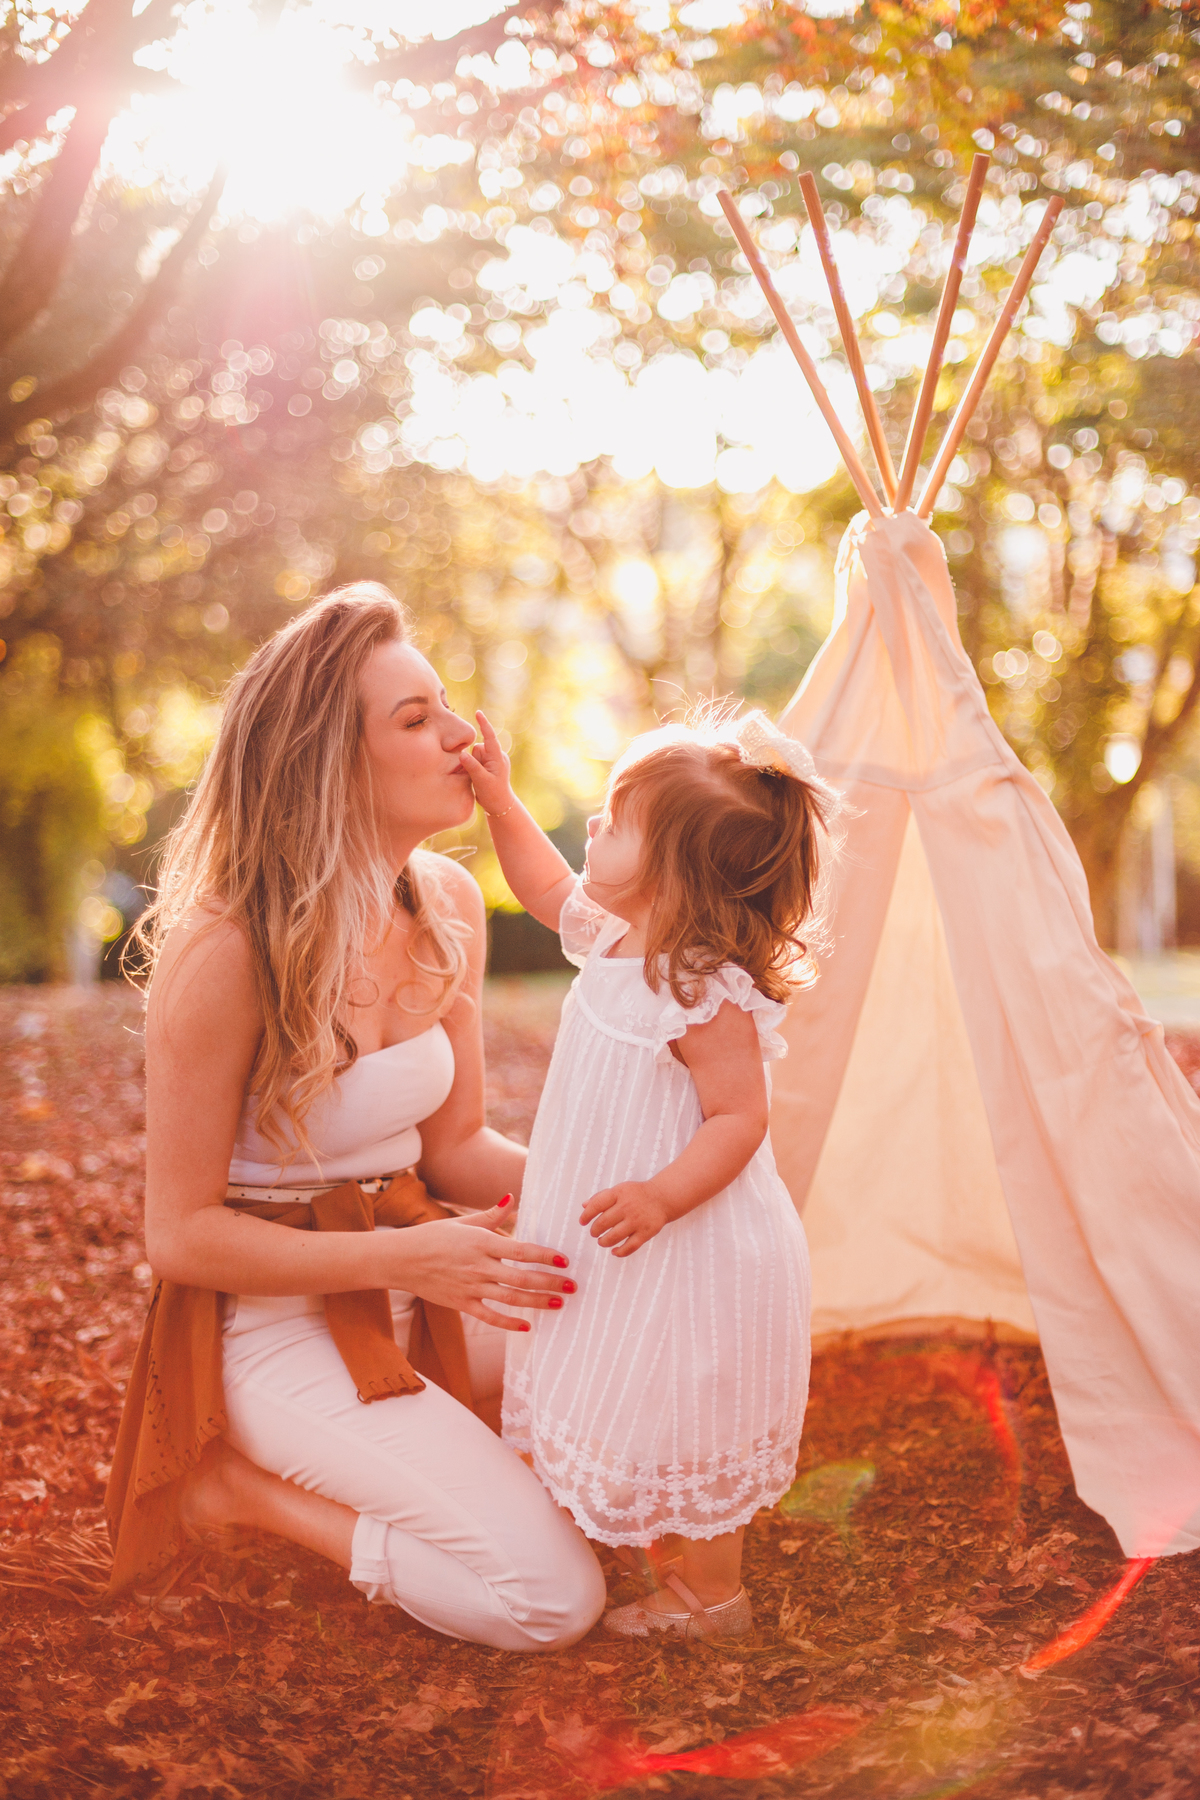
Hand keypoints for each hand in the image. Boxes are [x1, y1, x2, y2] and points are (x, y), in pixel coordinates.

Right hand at [393, 1202, 571, 1330]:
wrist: (401, 1259)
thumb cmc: (433, 1237)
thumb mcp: (462, 1222)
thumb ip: (491, 1215)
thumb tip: (512, 1198)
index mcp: (482, 1242)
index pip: (522, 1251)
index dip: (546, 1256)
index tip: (565, 1260)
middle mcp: (479, 1266)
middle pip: (522, 1277)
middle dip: (551, 1282)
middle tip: (573, 1286)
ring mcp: (471, 1287)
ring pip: (511, 1298)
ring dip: (538, 1302)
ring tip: (560, 1303)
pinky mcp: (462, 1303)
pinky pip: (490, 1316)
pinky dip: (509, 1323)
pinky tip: (527, 1326)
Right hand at [460, 709, 516, 822]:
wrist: (500, 805)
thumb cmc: (492, 794)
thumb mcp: (481, 781)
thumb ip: (472, 767)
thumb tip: (462, 754)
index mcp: (497, 757)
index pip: (490, 737)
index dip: (484, 724)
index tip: (478, 713)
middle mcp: (497, 756)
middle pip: (477, 748)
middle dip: (473, 760)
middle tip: (478, 776)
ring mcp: (493, 760)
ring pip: (474, 754)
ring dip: (473, 764)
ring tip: (479, 778)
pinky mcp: (489, 764)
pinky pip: (475, 760)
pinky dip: (474, 767)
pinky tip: (480, 778)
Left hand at [579, 1181, 671, 1255]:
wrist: (662, 1198)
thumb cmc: (636, 1194)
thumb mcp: (619, 1189)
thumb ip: (601, 1197)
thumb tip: (584, 1206)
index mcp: (619, 1193)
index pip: (597, 1205)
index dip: (586, 1215)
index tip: (582, 1222)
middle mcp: (627, 1206)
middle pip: (603, 1222)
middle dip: (595, 1230)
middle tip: (594, 1233)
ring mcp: (637, 1220)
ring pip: (614, 1236)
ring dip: (604, 1242)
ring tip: (602, 1241)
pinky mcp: (646, 1233)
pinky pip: (630, 1246)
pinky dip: (620, 1252)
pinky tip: (614, 1251)